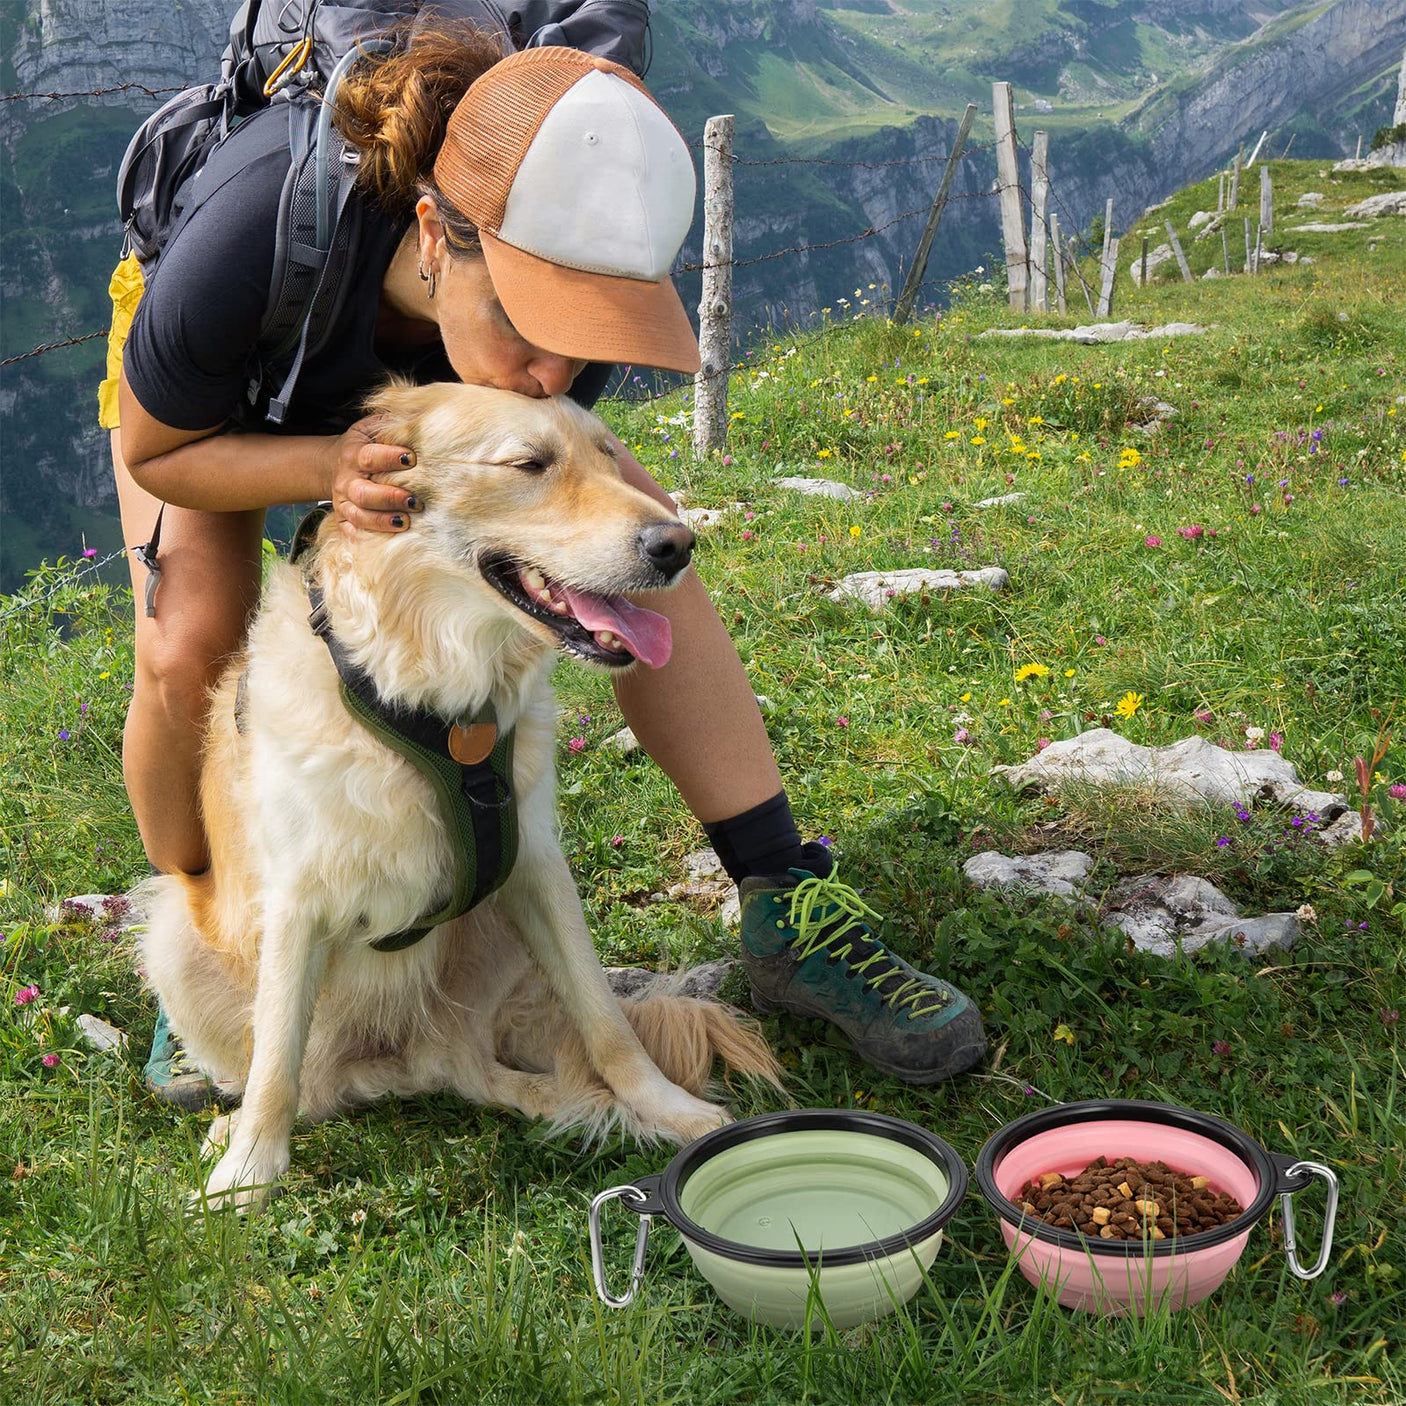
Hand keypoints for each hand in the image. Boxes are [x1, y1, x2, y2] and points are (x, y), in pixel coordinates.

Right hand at [329, 414, 418, 534]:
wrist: (333, 465)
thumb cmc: (363, 445)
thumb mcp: (370, 428)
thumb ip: (389, 422)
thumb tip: (420, 414)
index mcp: (354, 454)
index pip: (370, 457)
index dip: (389, 458)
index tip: (411, 459)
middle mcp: (347, 480)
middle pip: (364, 493)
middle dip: (390, 498)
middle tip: (414, 500)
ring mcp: (343, 502)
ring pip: (359, 515)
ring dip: (382, 521)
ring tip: (406, 521)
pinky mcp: (342, 519)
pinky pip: (351, 532)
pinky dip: (365, 538)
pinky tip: (386, 542)